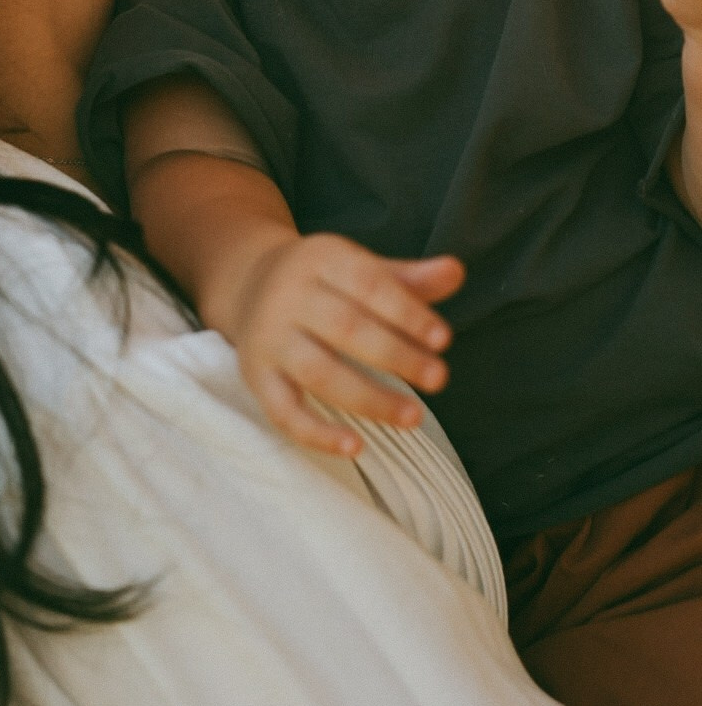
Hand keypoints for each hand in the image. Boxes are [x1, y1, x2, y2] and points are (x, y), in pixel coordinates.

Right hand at [226, 230, 463, 456]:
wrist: (248, 284)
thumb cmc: (324, 281)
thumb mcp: (360, 268)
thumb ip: (408, 278)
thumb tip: (456, 272)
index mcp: (321, 259)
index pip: (367, 284)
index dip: (406, 312)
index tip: (443, 338)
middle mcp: (289, 296)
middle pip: (344, 327)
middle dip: (395, 355)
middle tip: (439, 378)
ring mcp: (269, 338)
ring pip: (318, 371)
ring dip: (369, 398)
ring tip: (413, 417)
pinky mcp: (256, 376)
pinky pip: (282, 410)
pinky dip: (316, 433)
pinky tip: (356, 446)